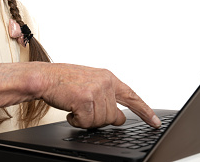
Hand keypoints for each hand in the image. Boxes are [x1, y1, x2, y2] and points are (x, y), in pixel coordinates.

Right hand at [39, 63, 160, 128]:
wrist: (44, 77)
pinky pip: (87, 123)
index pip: (132, 96)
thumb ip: (106, 97)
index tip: (155, 122)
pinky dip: (77, 121)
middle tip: (84, 108)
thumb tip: (118, 117)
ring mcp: (97, 91)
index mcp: (108, 78)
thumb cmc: (63, 80)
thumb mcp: (90, 83)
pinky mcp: (86, 100)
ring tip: (75, 105)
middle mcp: (105, 83)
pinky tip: (71, 109)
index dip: (145, 111)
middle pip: (114, 117)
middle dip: (99, 118)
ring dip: (86, 119)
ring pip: (101, 121)